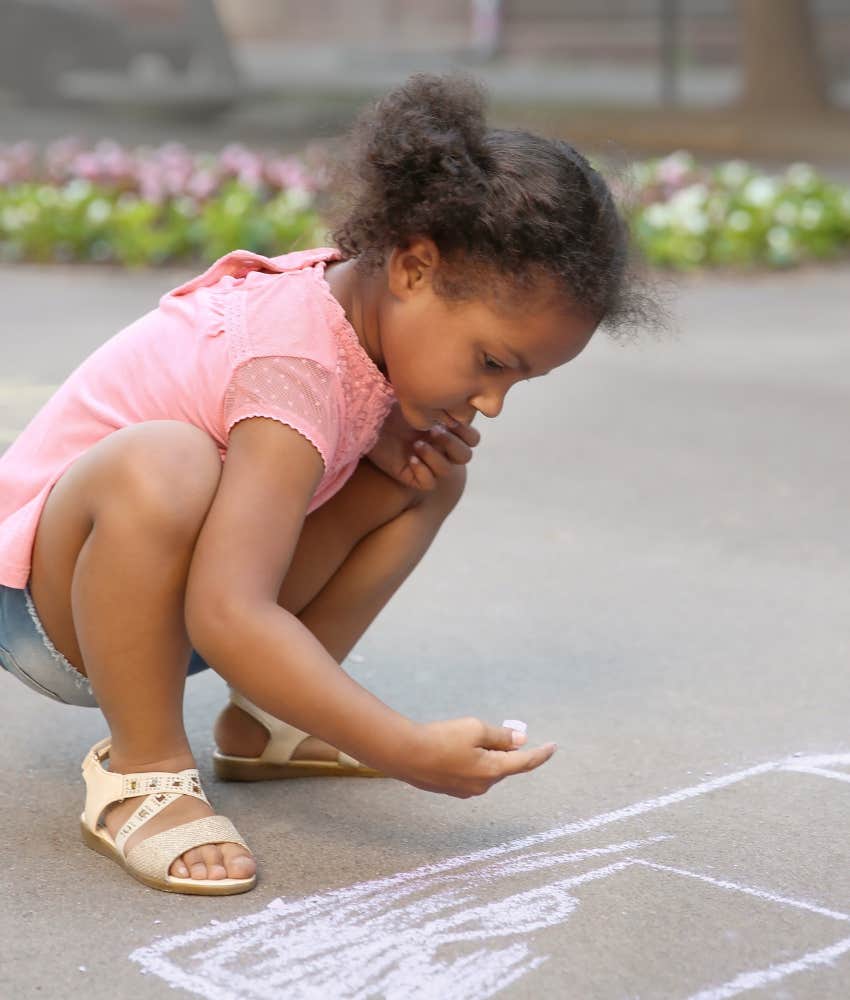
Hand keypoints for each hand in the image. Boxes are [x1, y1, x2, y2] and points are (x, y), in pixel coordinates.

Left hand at [366, 404, 480, 490]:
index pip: (472, 439)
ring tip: (416, 444)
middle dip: (452, 444)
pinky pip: (428, 483)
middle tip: (433, 431)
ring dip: (435, 456)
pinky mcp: (410, 476)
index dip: (466, 433)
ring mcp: (426, 463)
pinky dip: (423, 471)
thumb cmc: (389, 405)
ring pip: (447, 471)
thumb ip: (438, 399)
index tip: (450, 420)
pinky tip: (411, 458)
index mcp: (446, 431)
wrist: (363, 418)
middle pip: (465, 456)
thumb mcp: (415, 397)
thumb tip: (454, 393)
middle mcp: (439, 448)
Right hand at [392, 717, 556, 797]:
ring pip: (487, 770)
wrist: (405, 754)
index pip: (524, 763)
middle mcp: (483, 786)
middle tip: (500, 729)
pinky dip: (473, 761)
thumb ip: (501, 736)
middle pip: (504, 765)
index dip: (541, 754)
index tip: (553, 747)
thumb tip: (520, 740)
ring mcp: (466, 790)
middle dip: (505, 749)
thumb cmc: (441, 739)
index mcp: (492, 770)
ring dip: (487, 754)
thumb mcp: (475, 729)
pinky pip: (472, 774)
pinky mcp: (452, 789)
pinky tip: (455, 748)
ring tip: (467, 737)